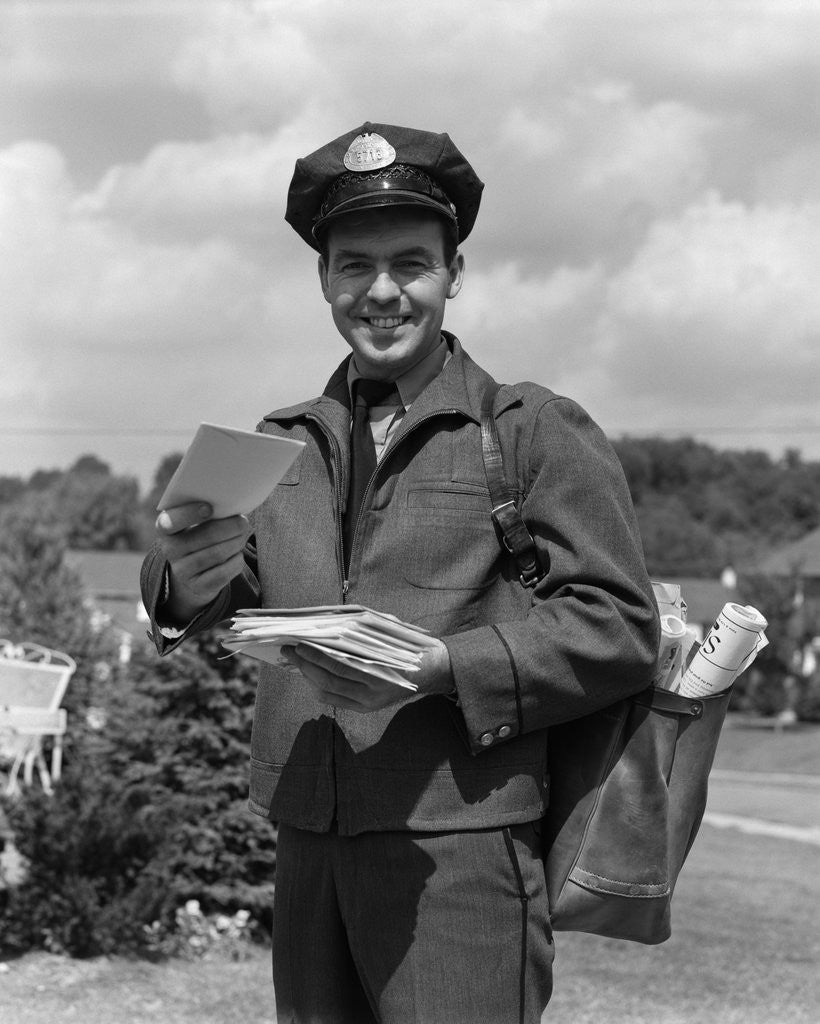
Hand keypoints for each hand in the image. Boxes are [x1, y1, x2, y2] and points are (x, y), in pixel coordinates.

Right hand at [155, 502, 250, 624]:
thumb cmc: (200, 534)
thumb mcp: (197, 520)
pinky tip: (238, 555)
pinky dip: (237, 561)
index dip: (190, 513)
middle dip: (231, 527)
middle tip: (243, 522)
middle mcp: (169, 550)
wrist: (194, 570)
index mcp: (165, 527)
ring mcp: (181, 571)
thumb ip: (208, 510)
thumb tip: (233, 509)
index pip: (172, 521)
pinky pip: (223, 573)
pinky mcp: (197, 586)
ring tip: (242, 536)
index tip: (209, 508)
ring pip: (218, 554)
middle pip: (207, 536)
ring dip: (237, 543)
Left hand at [282, 638, 453, 712]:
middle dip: (303, 664)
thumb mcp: (389, 628)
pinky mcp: (366, 708)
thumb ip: (362, 625)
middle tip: (289, 650)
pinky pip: (334, 700)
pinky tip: (311, 674)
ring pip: (327, 692)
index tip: (297, 643)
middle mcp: (372, 691)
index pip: (337, 665)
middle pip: (327, 680)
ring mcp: (368, 702)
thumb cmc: (408, 644)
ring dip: (307, 676)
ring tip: (296, 660)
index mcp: (379, 670)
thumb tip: (329, 619)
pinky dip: (318, 687)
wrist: (433, 671)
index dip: (314, 655)